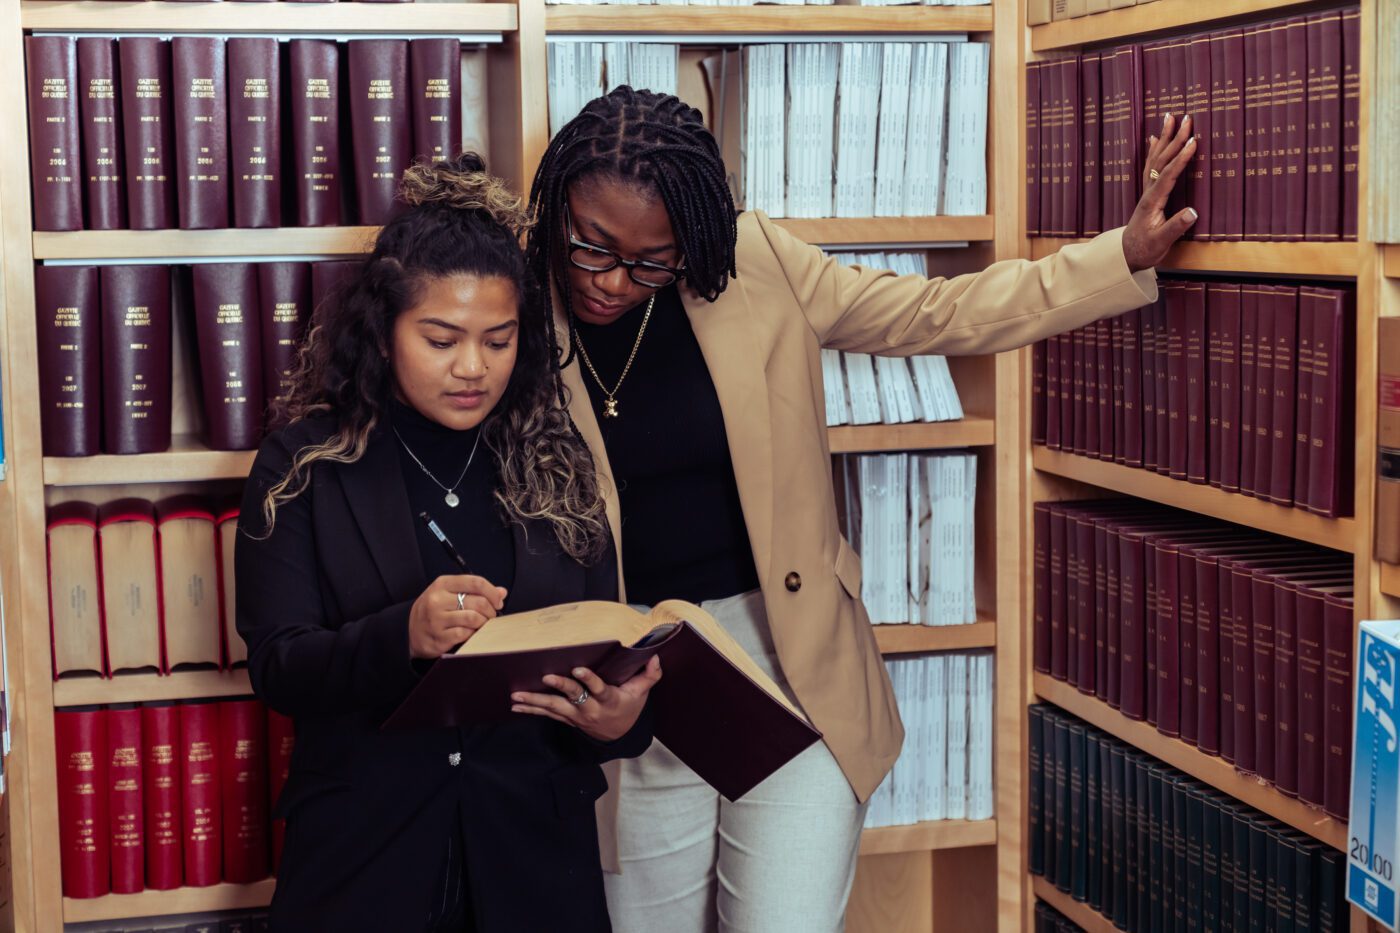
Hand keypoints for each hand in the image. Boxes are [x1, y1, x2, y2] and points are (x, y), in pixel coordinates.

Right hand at [408, 574, 507, 658]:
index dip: (492, 592)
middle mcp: (437, 600)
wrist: (409, 631)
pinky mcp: (439, 637)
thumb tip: (502, 592)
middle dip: (491, 610)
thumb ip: (474, 591)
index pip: (476, 582)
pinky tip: (471, 633)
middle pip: (478, 602)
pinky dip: (473, 634)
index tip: (498, 600)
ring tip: (482, 623)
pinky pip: (465, 634)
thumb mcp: (449, 593)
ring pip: (474, 618)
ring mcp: (436, 619)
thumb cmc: (434, 610)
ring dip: (484, 623)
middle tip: (491, 615)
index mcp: (442, 584)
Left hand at [511, 657, 662, 742]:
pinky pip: (547, 714)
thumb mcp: (642, 693)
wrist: (618, 735)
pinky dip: (531, 710)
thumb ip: (650, 675)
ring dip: (535, 702)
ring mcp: (576, 716)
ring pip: (554, 708)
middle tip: (546, 677)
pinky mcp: (567, 719)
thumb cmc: (629, 707)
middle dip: (559, 688)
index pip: (598, 689)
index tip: (578, 670)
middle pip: (573, 699)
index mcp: (608, 700)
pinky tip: (516, 706)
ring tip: (517, 696)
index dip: (588, 680)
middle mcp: (590, 709)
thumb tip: (655, 656)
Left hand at [1121, 113, 1198, 272]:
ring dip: (1164, 138)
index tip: (1193, 142)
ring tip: (1170, 117)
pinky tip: (1154, 139)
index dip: (1181, 158)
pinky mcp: (1148, 193)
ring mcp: (1147, 191)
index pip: (1168, 175)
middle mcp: (1148, 192)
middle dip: (1175, 138)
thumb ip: (1175, 228)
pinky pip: (1150, 166)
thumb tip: (1192, 212)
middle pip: (1161, 160)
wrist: (1126, 255)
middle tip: (1187, 118)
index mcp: (1153, 201)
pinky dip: (1154, 150)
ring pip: (1155, 159)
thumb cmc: (1145, 250)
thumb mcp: (1161, 243)